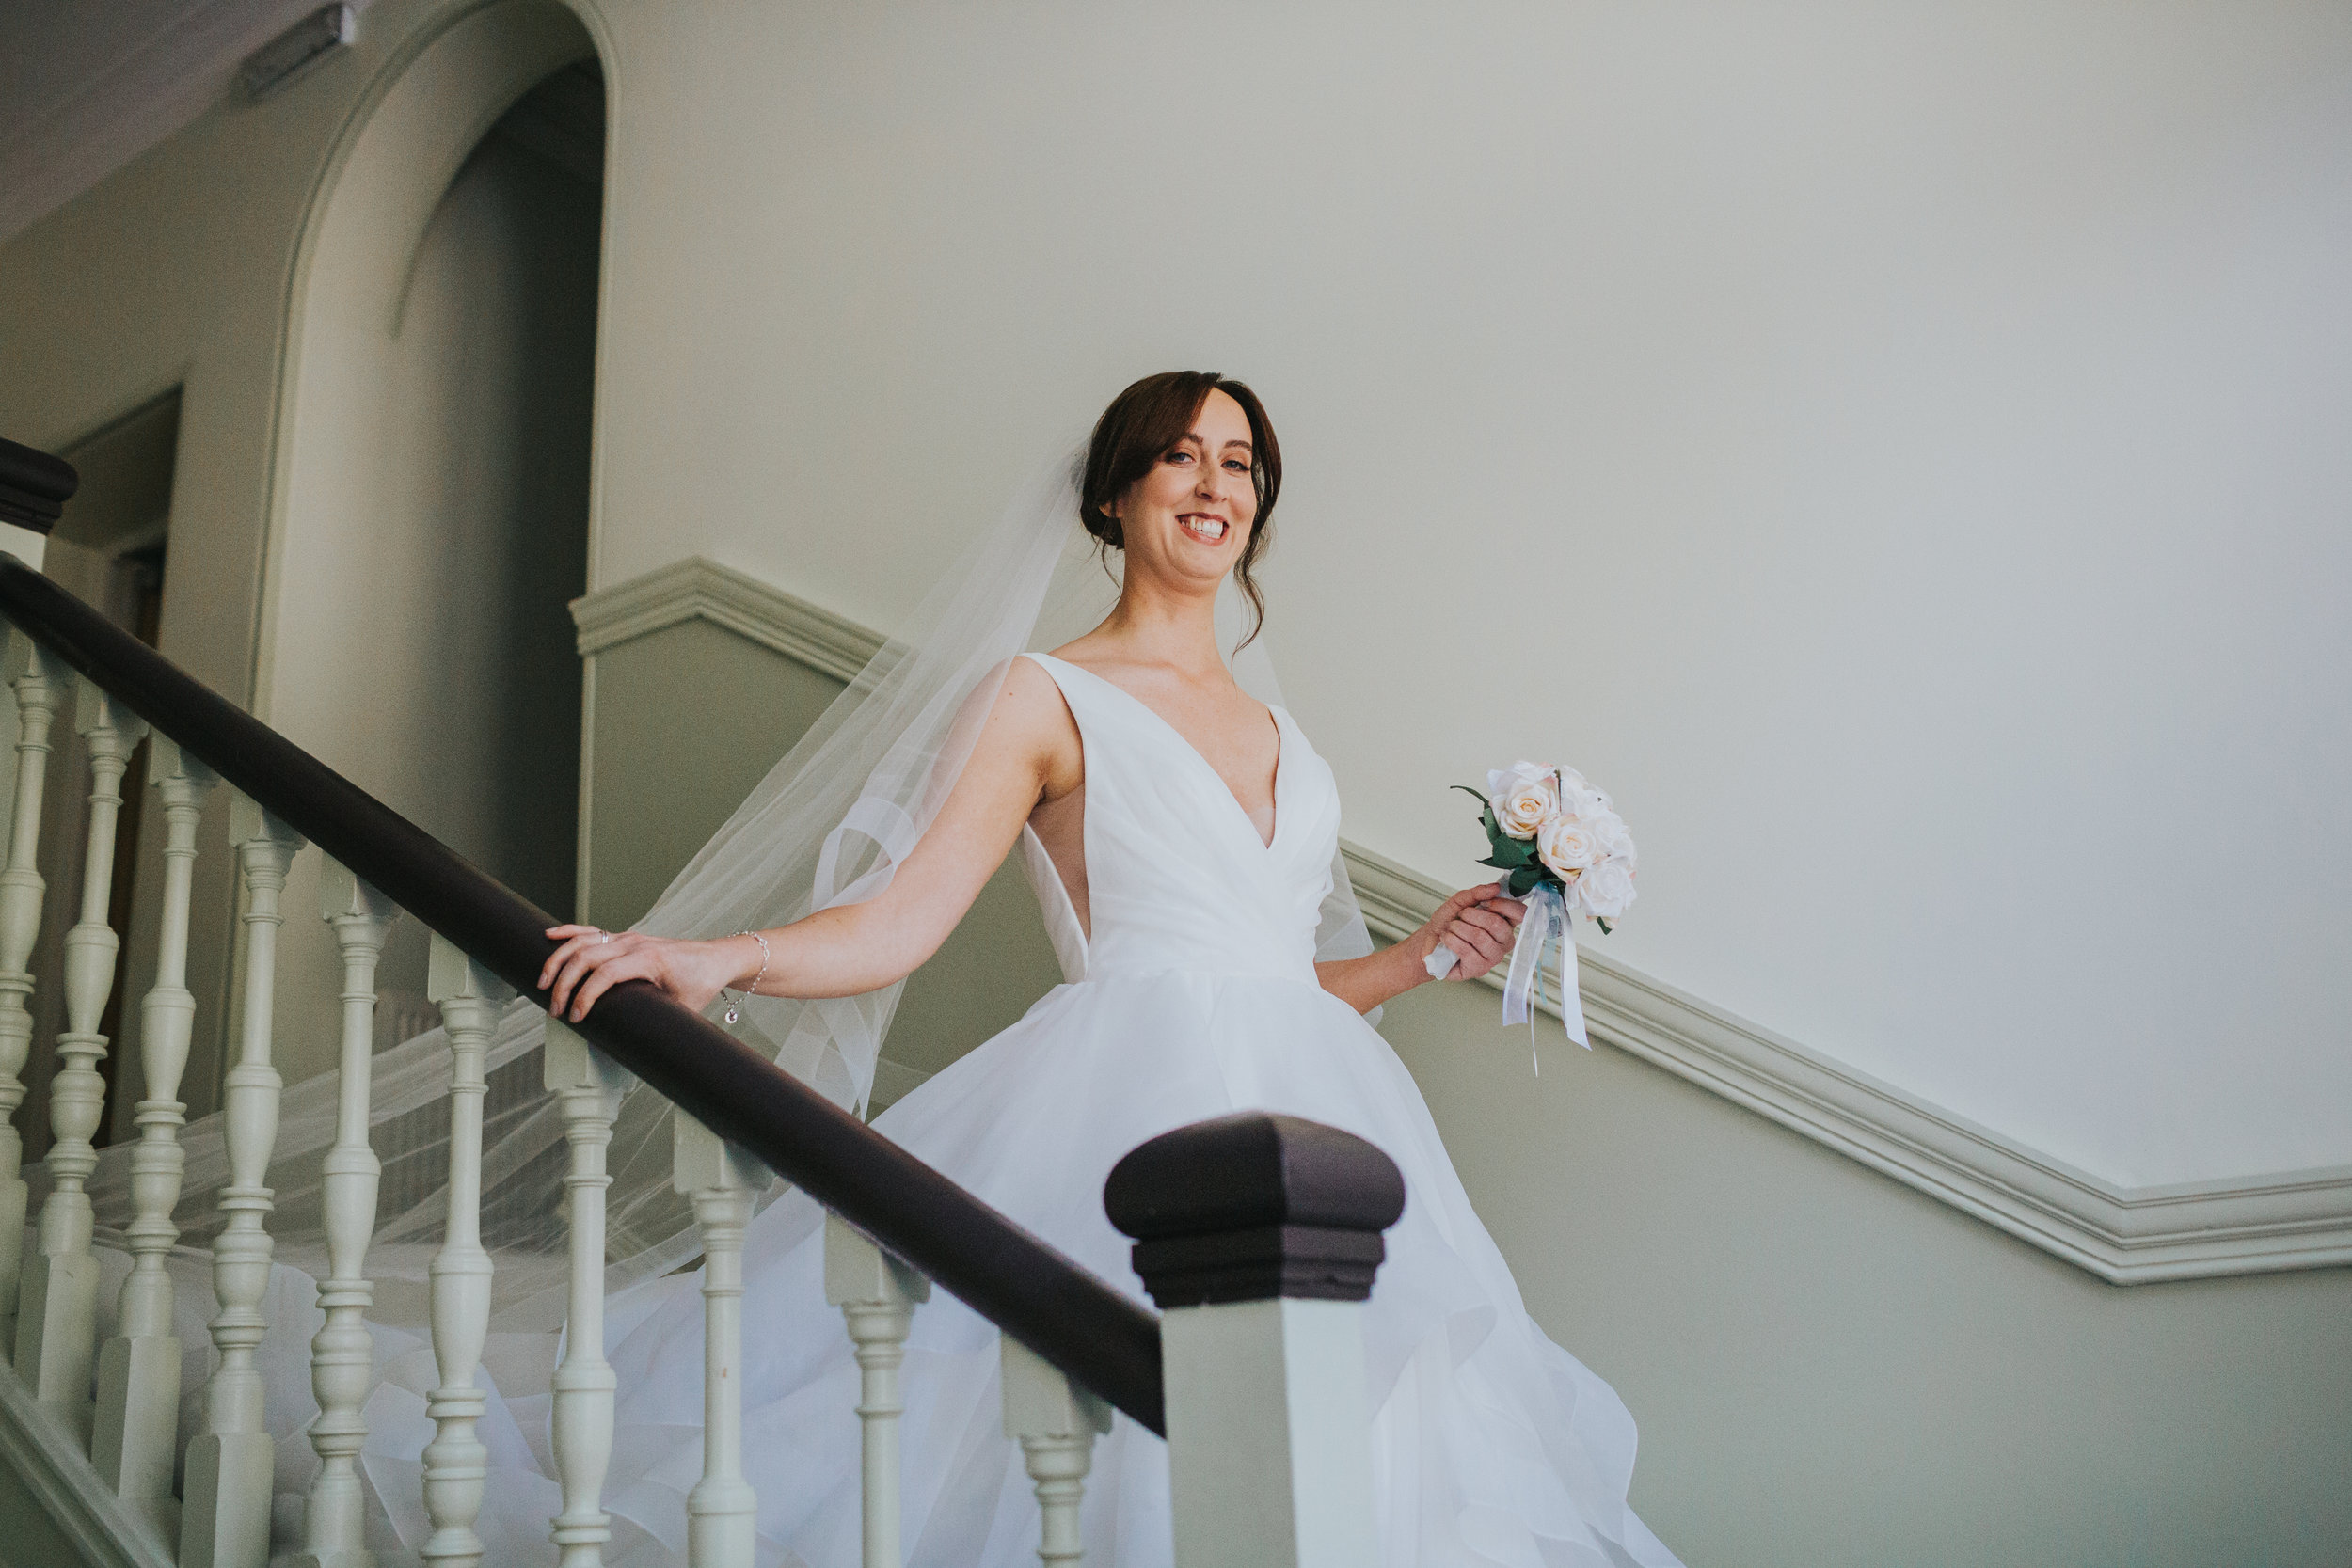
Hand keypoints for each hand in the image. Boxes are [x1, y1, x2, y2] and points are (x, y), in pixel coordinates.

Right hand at [538, 925, 743, 1022]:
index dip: (585, 995)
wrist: (715, 959)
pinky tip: (549, 937)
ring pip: (584, 942)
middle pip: (587, 956)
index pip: (606, 973)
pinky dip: (569, 933)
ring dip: (558, 960)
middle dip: (564, 983)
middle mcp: (635, 944)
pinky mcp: (624, 938)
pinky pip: (591, 932)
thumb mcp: (683, 1009)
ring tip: (542, 983)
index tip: (574, 1017)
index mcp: (649, 959)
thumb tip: (637, 1052)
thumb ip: (659, 1025)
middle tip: (554, 1010)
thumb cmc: (701, 984)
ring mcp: (628, 938)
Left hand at [1414, 884, 1525, 982]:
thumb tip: (1495, 888)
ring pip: (1481, 937)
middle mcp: (1504, 941)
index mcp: (1505, 923)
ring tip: (1451, 928)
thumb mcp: (1459, 902)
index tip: (1484, 903)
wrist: (1429, 942)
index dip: (1502, 905)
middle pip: (1498, 925)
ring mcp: (1493, 957)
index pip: (1519, 913)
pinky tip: (1447, 938)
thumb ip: (1477, 893)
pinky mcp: (1479, 969)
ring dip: (1459, 928)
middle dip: (1473, 915)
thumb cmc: (1447, 923)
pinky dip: (1452, 940)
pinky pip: (1467, 951)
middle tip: (1462, 915)